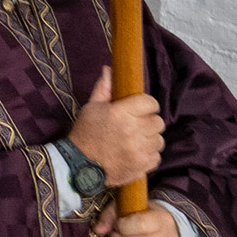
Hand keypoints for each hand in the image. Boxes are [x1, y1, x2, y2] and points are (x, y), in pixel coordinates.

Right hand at [68, 66, 163, 184]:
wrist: (78, 166)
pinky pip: (156, 157)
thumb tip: (108, 69)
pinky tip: (135, 155)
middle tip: (136, 126)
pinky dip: (148, 156)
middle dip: (148, 122)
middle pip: (158, 122)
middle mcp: (133, 130)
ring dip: (149, 140)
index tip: (140, 109)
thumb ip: (103, 89)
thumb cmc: (84, 134)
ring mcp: (139, 150)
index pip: (150, 102)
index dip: (146, 105)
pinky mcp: (141, 166)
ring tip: (135, 142)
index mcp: (121, 113)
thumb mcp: (91, 108)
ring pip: (159, 140)